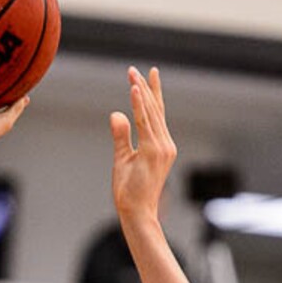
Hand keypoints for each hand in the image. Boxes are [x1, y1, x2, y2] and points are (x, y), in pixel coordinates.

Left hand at [110, 66, 176, 221]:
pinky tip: (134, 90)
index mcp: (160, 145)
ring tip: (132, 75)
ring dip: (140, 92)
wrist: (137, 212)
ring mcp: (161, 147)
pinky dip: (139, 106)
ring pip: (149, 113)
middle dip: (144, 88)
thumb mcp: (123, 159)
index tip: (144, 76)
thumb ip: (121, 136)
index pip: (155, 114)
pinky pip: (145, 123)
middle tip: (133, 70)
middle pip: (154, 110)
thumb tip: (116, 114)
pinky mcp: (153, 151)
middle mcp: (165, 144)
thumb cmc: (130, 191)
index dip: (149, 94)